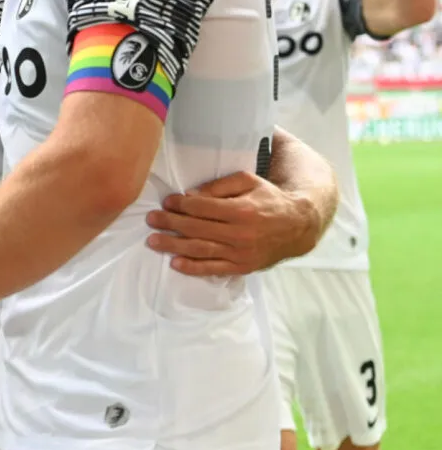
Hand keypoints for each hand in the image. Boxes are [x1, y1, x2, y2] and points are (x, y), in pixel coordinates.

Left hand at [146, 171, 314, 276]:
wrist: (298, 226)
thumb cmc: (269, 199)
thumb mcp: (248, 181)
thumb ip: (219, 186)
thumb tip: (191, 195)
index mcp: (241, 210)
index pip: (202, 208)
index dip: (180, 204)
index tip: (166, 201)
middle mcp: (240, 233)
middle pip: (196, 228)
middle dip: (170, 223)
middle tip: (151, 219)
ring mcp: (240, 253)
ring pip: (200, 250)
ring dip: (173, 246)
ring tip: (152, 241)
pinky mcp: (242, 267)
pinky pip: (214, 269)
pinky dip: (193, 268)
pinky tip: (175, 263)